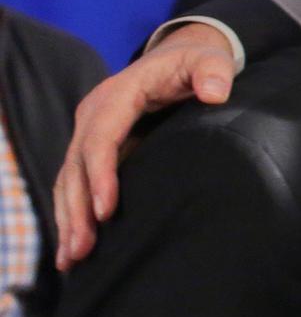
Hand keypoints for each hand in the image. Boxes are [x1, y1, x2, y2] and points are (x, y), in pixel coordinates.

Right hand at [53, 23, 236, 269]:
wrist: (180, 57)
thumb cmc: (196, 63)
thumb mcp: (209, 60)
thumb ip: (214, 72)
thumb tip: (215, 91)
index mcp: (117, 96)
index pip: (102, 138)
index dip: (100, 174)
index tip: (106, 210)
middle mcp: (94, 115)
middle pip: (76, 165)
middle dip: (77, 208)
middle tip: (82, 249)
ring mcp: (91, 133)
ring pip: (68, 179)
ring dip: (68, 218)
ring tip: (72, 258)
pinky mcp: (95, 149)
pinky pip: (75, 183)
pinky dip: (72, 213)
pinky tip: (73, 246)